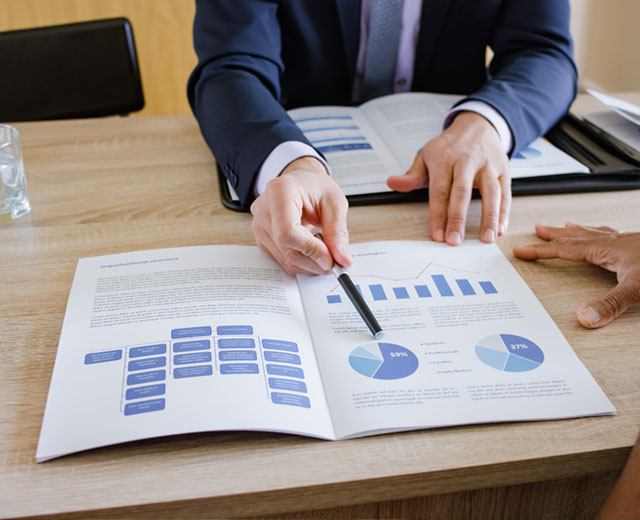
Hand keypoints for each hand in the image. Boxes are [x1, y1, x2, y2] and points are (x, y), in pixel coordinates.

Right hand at [250, 156, 351, 274]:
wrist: (301, 184)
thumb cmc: (315, 187)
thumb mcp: (334, 203)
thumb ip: (338, 232)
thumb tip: (342, 259)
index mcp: (279, 192)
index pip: (287, 231)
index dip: (310, 249)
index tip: (330, 258)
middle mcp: (264, 210)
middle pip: (286, 249)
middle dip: (314, 261)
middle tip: (335, 261)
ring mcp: (259, 226)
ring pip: (285, 259)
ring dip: (310, 264)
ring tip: (325, 250)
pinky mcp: (262, 239)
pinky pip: (282, 260)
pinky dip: (302, 262)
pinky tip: (312, 251)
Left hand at [387, 111, 510, 245]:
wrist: (477, 125)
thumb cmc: (449, 147)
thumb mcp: (426, 156)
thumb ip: (412, 175)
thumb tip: (392, 183)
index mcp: (445, 159)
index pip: (439, 191)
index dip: (438, 214)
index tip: (437, 235)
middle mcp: (467, 161)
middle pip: (462, 192)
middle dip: (458, 219)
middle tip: (455, 241)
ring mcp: (488, 166)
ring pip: (490, 193)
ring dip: (489, 217)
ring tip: (486, 239)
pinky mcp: (503, 170)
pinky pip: (506, 193)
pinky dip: (504, 212)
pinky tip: (500, 229)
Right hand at [513, 222, 639, 327]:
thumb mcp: (636, 289)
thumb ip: (609, 304)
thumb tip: (583, 317)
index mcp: (606, 249)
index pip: (564, 248)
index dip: (540, 250)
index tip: (521, 251)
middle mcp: (614, 242)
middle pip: (575, 236)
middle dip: (553, 234)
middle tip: (538, 228)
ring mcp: (627, 241)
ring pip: (593, 233)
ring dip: (575, 232)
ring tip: (567, 226)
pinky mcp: (637, 246)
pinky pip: (610, 236)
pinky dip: (599, 235)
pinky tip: (606, 237)